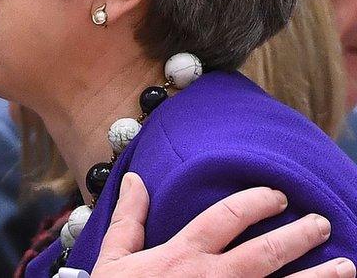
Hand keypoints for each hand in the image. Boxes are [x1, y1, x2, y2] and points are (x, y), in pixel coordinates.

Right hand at [91, 172, 355, 277]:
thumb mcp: (114, 259)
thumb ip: (129, 219)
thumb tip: (134, 179)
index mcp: (183, 255)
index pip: (227, 216)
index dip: (256, 201)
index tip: (277, 196)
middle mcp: (213, 277)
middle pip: (266, 251)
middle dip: (298, 235)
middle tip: (320, 224)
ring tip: (346, 267)